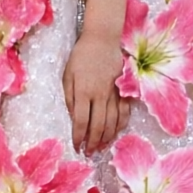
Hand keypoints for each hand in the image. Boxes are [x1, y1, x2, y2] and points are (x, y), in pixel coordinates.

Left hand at [63, 31, 130, 155]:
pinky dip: (121, 125)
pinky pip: (125, 111)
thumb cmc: (81, 56)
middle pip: (98, 126)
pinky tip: (116, 133)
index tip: (77, 147)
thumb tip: (73, 118)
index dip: (79, 137)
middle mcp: (100, 95)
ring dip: (107, 137)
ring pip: (113, 121)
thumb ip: (70, 98)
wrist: (102, 39)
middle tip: (89, 153)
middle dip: (93, 142)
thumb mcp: (67, 75)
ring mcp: (115, 92)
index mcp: (83, 91)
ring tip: (101, 147)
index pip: (81, 122)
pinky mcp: (124, 89)